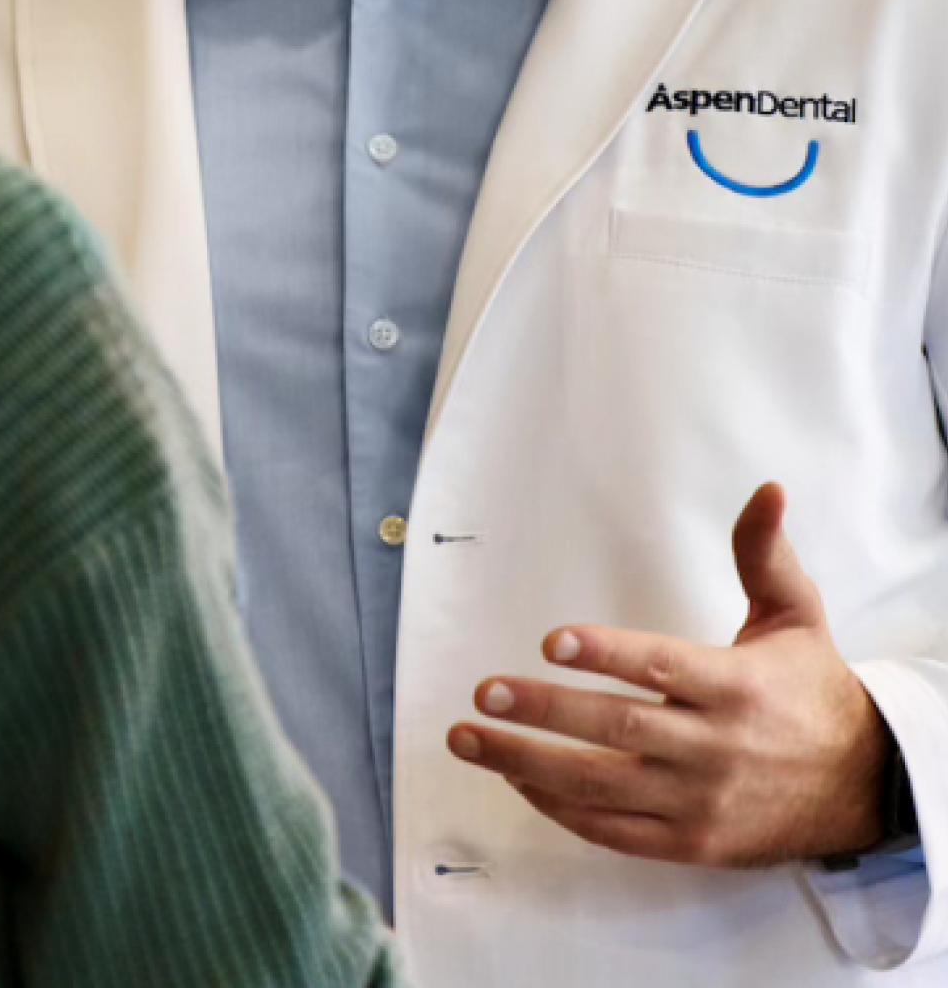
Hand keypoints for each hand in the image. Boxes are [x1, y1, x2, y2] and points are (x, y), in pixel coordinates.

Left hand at [445, 483, 891, 865]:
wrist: (862, 787)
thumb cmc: (812, 689)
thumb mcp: (797, 614)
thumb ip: (764, 554)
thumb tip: (766, 489)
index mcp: (737, 687)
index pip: (662, 667)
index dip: (605, 654)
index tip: (550, 640)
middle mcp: (715, 749)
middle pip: (619, 730)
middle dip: (544, 712)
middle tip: (484, 691)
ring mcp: (700, 803)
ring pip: (603, 787)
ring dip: (529, 764)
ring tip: (469, 737)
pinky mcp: (691, 843)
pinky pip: (615, 831)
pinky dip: (563, 810)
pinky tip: (518, 780)